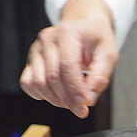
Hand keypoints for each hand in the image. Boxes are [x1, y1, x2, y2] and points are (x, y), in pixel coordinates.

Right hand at [19, 0, 118, 118]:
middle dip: (67, 99)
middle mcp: (48, 38)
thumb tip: (88, 100)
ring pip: (38, 83)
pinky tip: (56, 95)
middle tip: (81, 110)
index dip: (75, 89)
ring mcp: (36, 49)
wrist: (83, 25)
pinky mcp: (30, 60)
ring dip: (55, 99)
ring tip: (71, 102)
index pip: (67, 65)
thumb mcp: (108, 54)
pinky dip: (40, 95)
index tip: (84, 105)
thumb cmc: (96, 40)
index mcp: (68, 32)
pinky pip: (28, 83)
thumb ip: (99, 76)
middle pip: (52, 77)